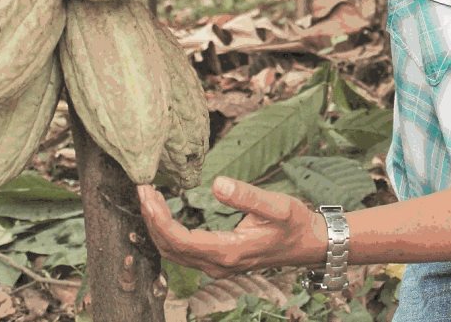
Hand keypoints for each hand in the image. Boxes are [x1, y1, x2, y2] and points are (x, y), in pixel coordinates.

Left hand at [136, 177, 327, 278]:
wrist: (308, 244)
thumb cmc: (295, 223)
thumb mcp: (277, 205)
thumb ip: (247, 196)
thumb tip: (217, 185)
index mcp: (229, 252)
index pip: (180, 241)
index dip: (159, 219)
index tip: (148, 194)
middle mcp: (218, 265)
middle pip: (170, 249)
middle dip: (151, 220)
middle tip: (142, 190)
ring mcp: (217, 266)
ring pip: (174, 253)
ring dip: (157, 227)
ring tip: (149, 198)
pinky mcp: (218, 260)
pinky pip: (183, 251)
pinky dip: (168, 232)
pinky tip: (164, 212)